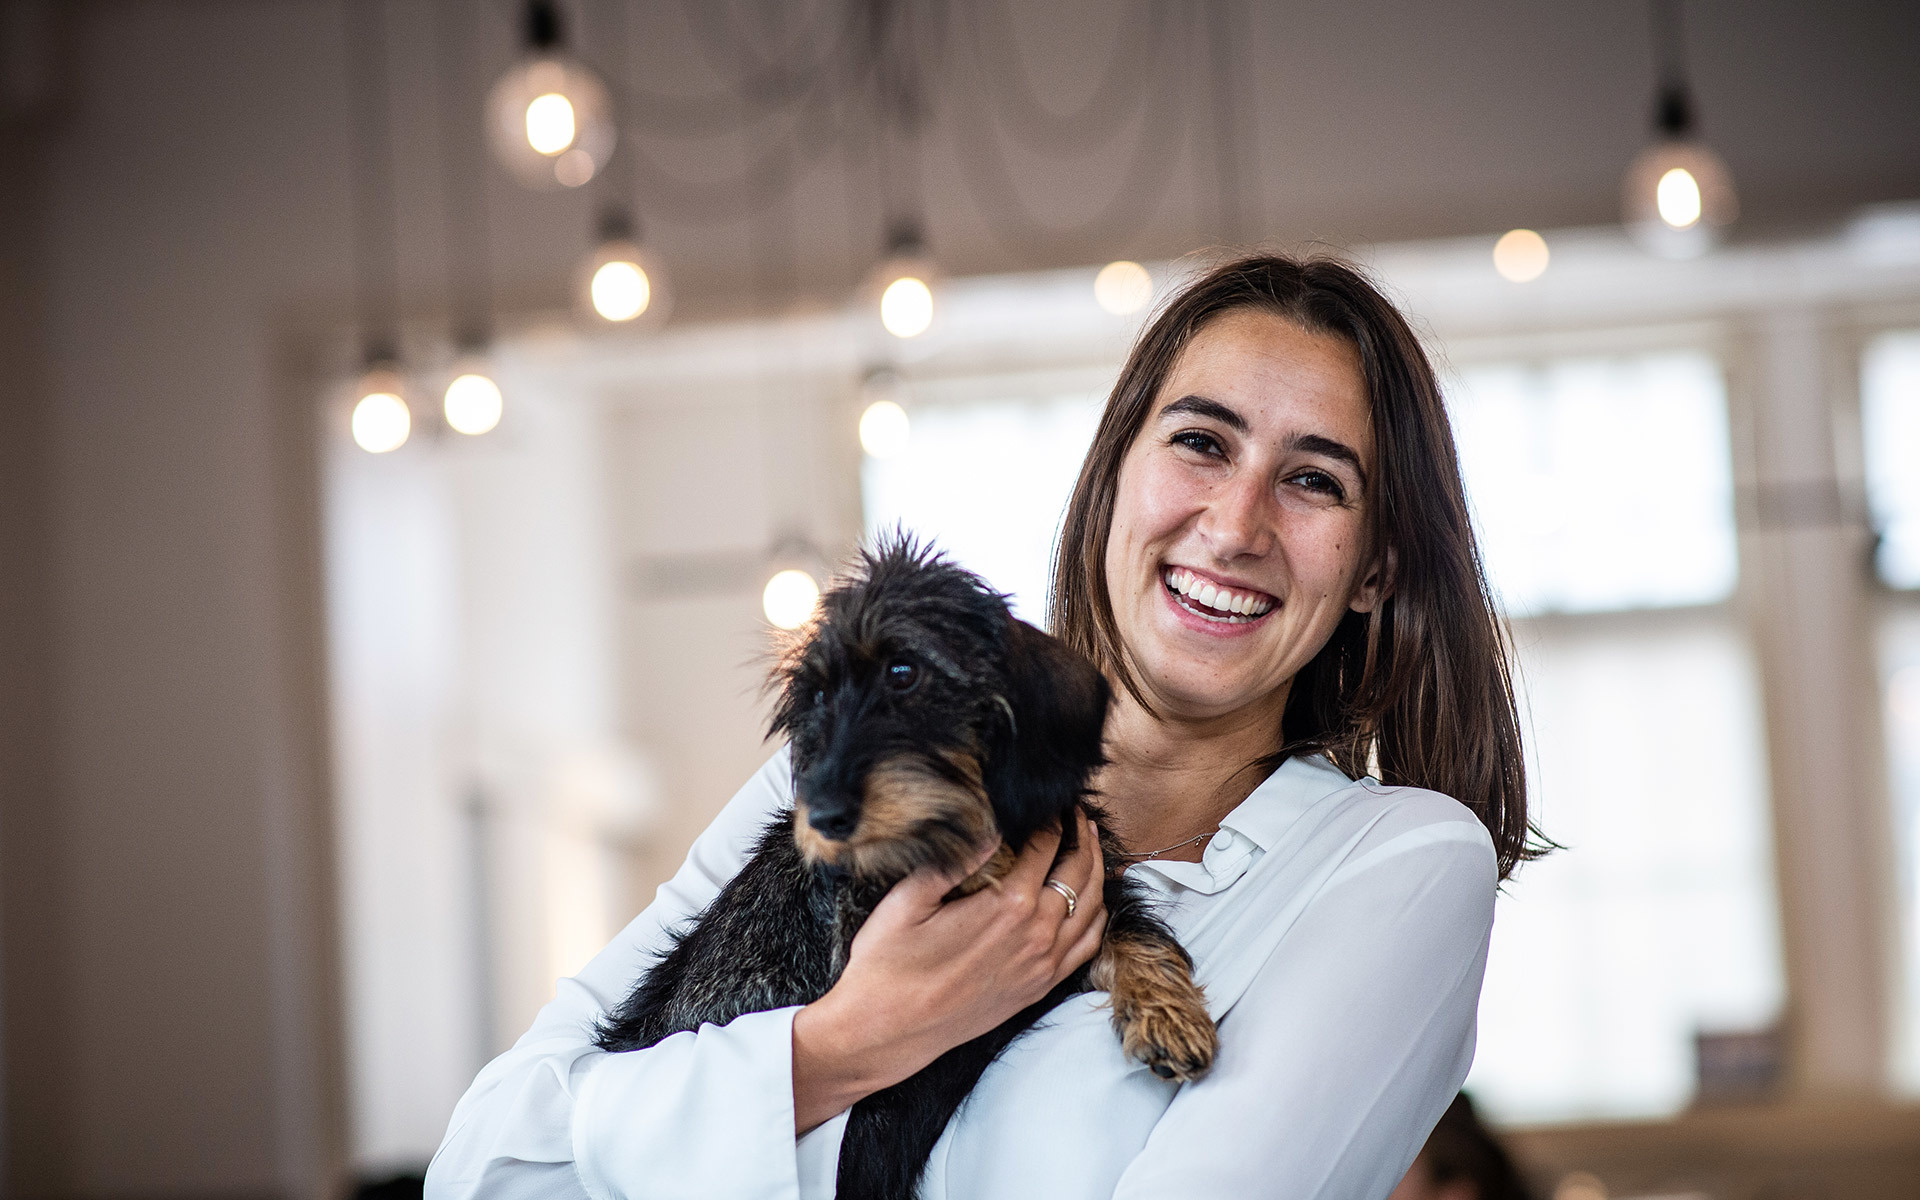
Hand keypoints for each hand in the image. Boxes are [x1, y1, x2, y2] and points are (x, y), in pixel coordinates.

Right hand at [791, 807, 1107, 1131]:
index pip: (1046, 845)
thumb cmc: (889, 964)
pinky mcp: (1039, 988)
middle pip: (1079, 871)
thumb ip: (956, 860)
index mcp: (1008, 906)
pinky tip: (1090, 902)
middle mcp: (1036, 935)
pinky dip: (1097, 917)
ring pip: (1092, 907)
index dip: (1053, 816)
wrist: (886, 1029)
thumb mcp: (909, 900)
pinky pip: (1087, 947)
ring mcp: (1043, 965)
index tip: (1051, 800)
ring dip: (1096, 871)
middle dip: (1081, 835)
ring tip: (1088, 846)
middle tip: (1076, 812)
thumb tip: (991, 830)